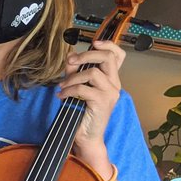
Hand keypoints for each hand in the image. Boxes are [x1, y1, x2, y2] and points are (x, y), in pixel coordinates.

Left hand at [59, 40, 123, 166]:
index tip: (94, 43)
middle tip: (70, 62)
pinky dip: (69, 90)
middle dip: (85, 56)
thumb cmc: (80, 112)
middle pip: (106, 58)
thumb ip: (75, 72)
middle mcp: (114, 84)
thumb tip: (70, 57)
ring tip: (62, 87)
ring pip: (94, 73)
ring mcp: (110, 93)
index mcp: (111, 79)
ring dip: (73, 77)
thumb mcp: (76, 87)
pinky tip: (62, 96)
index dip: (108, 45)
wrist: (85, 137)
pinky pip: (84, 88)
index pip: (118, 56)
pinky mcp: (103, 103)